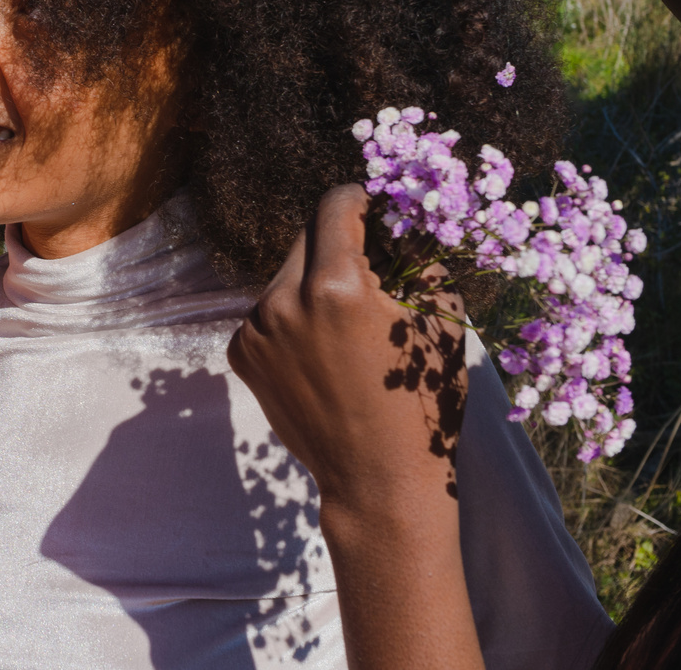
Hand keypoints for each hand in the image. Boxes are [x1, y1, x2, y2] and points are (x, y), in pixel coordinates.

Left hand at [228, 185, 482, 669]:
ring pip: (287, 276)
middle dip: (340, 243)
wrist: (378, 481)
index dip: (360, 198)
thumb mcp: (439, 321)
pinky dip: (295, 317)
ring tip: (352, 320)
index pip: (334, 206)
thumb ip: (418, 258)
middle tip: (374, 262)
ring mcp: (255, 328)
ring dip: (316, 282)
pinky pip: (270, 313)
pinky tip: (326, 350)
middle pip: (308, 238)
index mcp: (335, 287)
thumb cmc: (421, 402)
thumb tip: (405, 217)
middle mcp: (283, 300)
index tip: (375, 203)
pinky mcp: (241, 353)